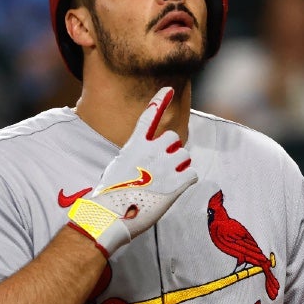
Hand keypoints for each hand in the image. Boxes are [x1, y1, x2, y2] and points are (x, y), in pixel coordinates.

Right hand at [67, 87, 197, 255]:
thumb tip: (145, 163)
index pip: (149, 116)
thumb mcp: (118, 167)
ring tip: (165, 181)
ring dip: (180, 166)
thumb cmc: (111, 195)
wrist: (111, 214)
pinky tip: (175, 189)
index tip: (168, 89)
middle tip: (163, 167)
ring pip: (185, 155)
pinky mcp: (177, 183)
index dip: (159, 101)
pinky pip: (192, 174)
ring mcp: (166, 166)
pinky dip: (186, 181)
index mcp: (135, 145)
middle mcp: (152, 151)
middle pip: (174, 138)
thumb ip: (135, 159)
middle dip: (172, 149)